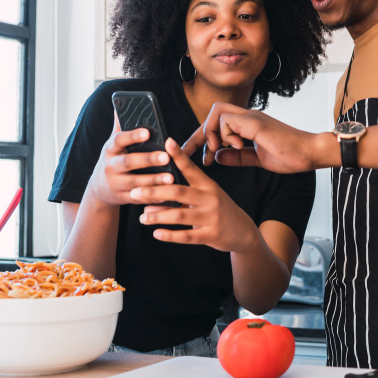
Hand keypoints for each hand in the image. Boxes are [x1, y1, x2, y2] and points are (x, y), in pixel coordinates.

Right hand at [85, 114, 175, 207]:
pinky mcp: (122, 198)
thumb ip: (120, 126)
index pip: (119, 139)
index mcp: (110, 149)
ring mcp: (115, 184)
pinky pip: (139, 198)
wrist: (99, 189)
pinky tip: (167, 196)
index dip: (133, 136)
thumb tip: (120, 104)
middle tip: (166, 156)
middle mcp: (110, 166)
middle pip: (128, 162)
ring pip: (135, 182)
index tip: (148, 132)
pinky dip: (152, 197)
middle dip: (148, 159)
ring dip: (154, 181)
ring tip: (171, 178)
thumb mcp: (113, 144)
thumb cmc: (113, 160)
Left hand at [133, 138, 260, 250]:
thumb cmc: (219, 210)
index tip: (167, 142)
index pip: (191, 168)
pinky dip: (170, 235)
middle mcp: (210, 198)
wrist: (243, 232)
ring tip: (142, 217)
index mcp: (208, 185)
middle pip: (179, 191)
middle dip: (155, 191)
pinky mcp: (210, 235)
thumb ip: (184, 193)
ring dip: (158, 215)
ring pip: (180, 215)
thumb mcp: (207, 195)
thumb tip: (152, 193)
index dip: (179, 155)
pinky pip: (187, 236)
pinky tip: (156, 233)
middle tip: (135, 192)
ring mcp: (211, 217)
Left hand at [183, 102, 326, 172]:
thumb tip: (217, 156)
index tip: (193, 155)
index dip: (201, 139)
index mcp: (249, 125)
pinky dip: (225, 135)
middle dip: (200, 134)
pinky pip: (228, 121)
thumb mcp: (258, 159)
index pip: (218, 124)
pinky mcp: (255, 122)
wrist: (310, 153)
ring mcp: (252, 117)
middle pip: (214, 112)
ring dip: (212, 133)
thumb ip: (237, 157)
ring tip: (217, 150)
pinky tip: (236, 147)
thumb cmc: (290, 156)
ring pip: (217, 112)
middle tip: (199, 155)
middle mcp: (248, 117)